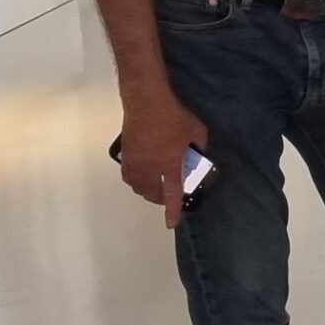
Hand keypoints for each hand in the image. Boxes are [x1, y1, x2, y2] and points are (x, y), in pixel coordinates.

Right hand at [119, 90, 208, 228]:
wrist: (146, 101)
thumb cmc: (173, 115)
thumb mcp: (196, 132)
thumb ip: (199, 146)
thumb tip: (198, 152)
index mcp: (169, 165)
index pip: (172, 194)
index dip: (172, 211)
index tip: (172, 222)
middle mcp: (150, 168)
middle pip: (153, 194)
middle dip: (162, 199)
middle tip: (171, 195)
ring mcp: (135, 162)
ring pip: (138, 187)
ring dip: (148, 191)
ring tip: (157, 186)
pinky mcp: (125, 154)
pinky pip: (129, 176)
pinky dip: (136, 180)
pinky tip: (143, 175)